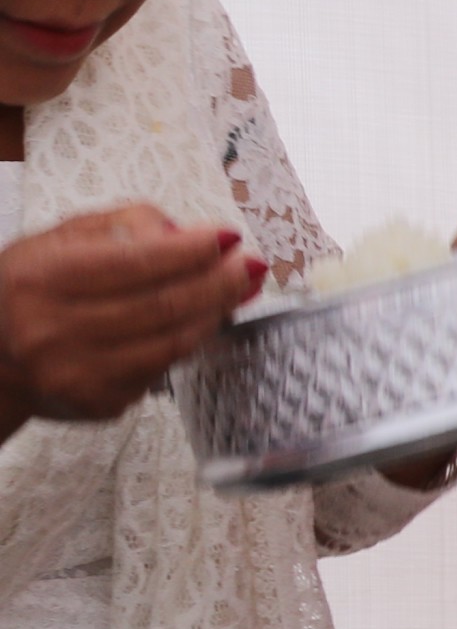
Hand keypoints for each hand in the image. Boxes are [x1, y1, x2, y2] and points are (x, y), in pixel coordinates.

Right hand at [0, 205, 259, 439]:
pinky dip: (191, 339)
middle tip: (251, 264)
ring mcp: (76, 374)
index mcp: (41, 279)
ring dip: (216, 312)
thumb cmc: (33, 287)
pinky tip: (205, 319)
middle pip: (162, 304)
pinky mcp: (99, 403)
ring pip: (172, 341)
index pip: (135, 262)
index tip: (229, 236)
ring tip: (241, 288)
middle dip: (218, 281)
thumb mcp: (61, 239)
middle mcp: (52, 331)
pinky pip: (164, 367)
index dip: (191, 250)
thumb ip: (124, 225)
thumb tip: (189, 233)